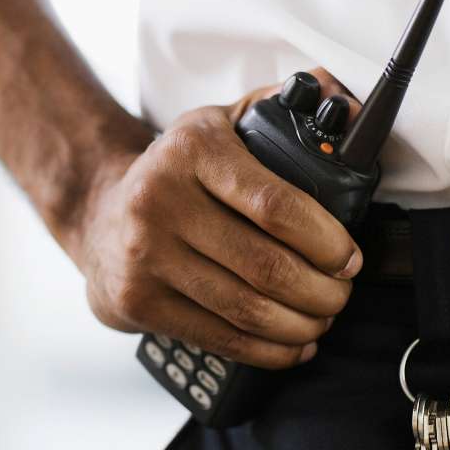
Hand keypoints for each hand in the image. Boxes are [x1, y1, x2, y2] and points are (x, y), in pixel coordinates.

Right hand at [77, 69, 362, 368]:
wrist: (100, 212)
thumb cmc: (174, 173)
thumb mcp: (217, 127)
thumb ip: (276, 109)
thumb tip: (340, 98)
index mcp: (191, 151)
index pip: (274, 204)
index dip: (325, 240)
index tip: (348, 258)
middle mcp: (159, 201)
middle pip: (265, 266)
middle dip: (323, 292)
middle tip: (340, 294)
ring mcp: (144, 256)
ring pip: (246, 309)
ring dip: (301, 325)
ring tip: (320, 319)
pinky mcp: (138, 301)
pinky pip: (219, 338)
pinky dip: (268, 351)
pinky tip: (291, 344)